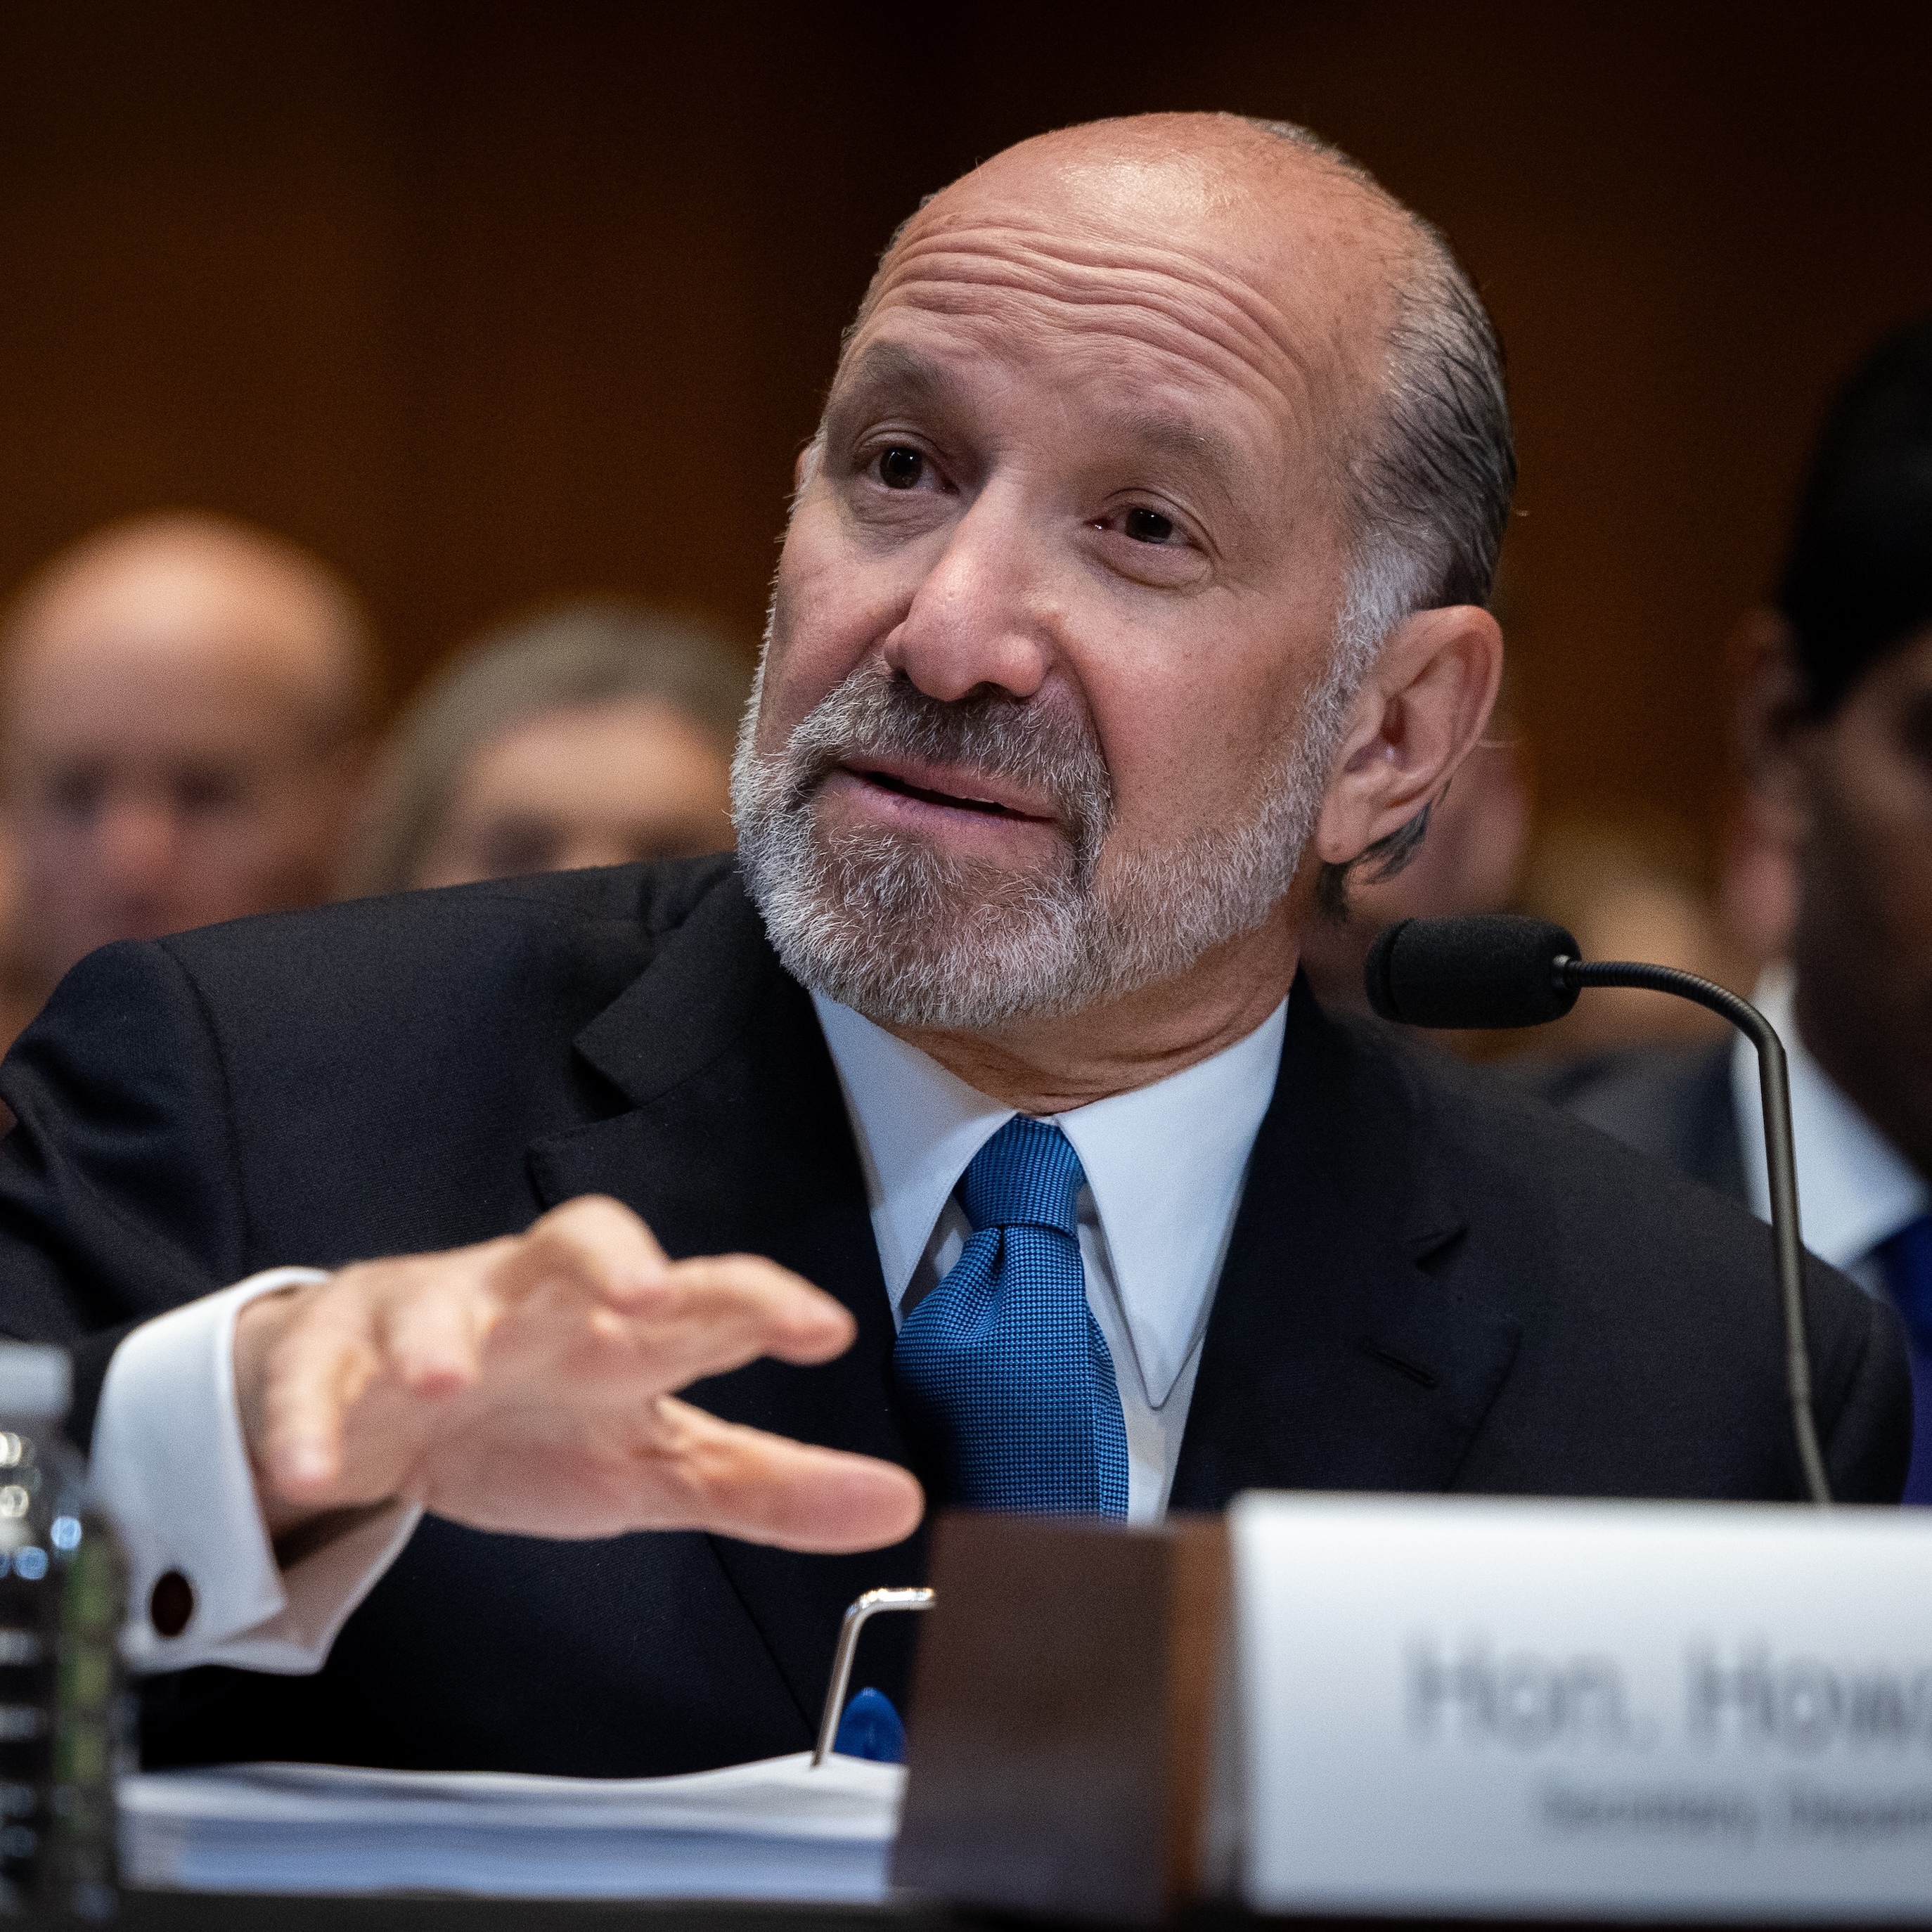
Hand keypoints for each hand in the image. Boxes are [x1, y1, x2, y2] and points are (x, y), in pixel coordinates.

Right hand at [232, 1195, 923, 1553]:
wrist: (389, 1405)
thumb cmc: (540, 1417)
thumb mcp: (656, 1460)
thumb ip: (769, 1485)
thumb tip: (901, 1503)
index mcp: (623, 1328)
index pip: (705, 1292)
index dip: (763, 1300)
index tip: (824, 1327)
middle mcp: (535, 1302)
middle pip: (577, 1242)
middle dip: (608, 1257)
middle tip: (642, 1297)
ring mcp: (432, 1317)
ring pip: (434, 1297)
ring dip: (437, 1330)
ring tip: (440, 1374)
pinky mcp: (335, 1358)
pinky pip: (315, 1378)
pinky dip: (308, 1418)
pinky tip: (309, 1468)